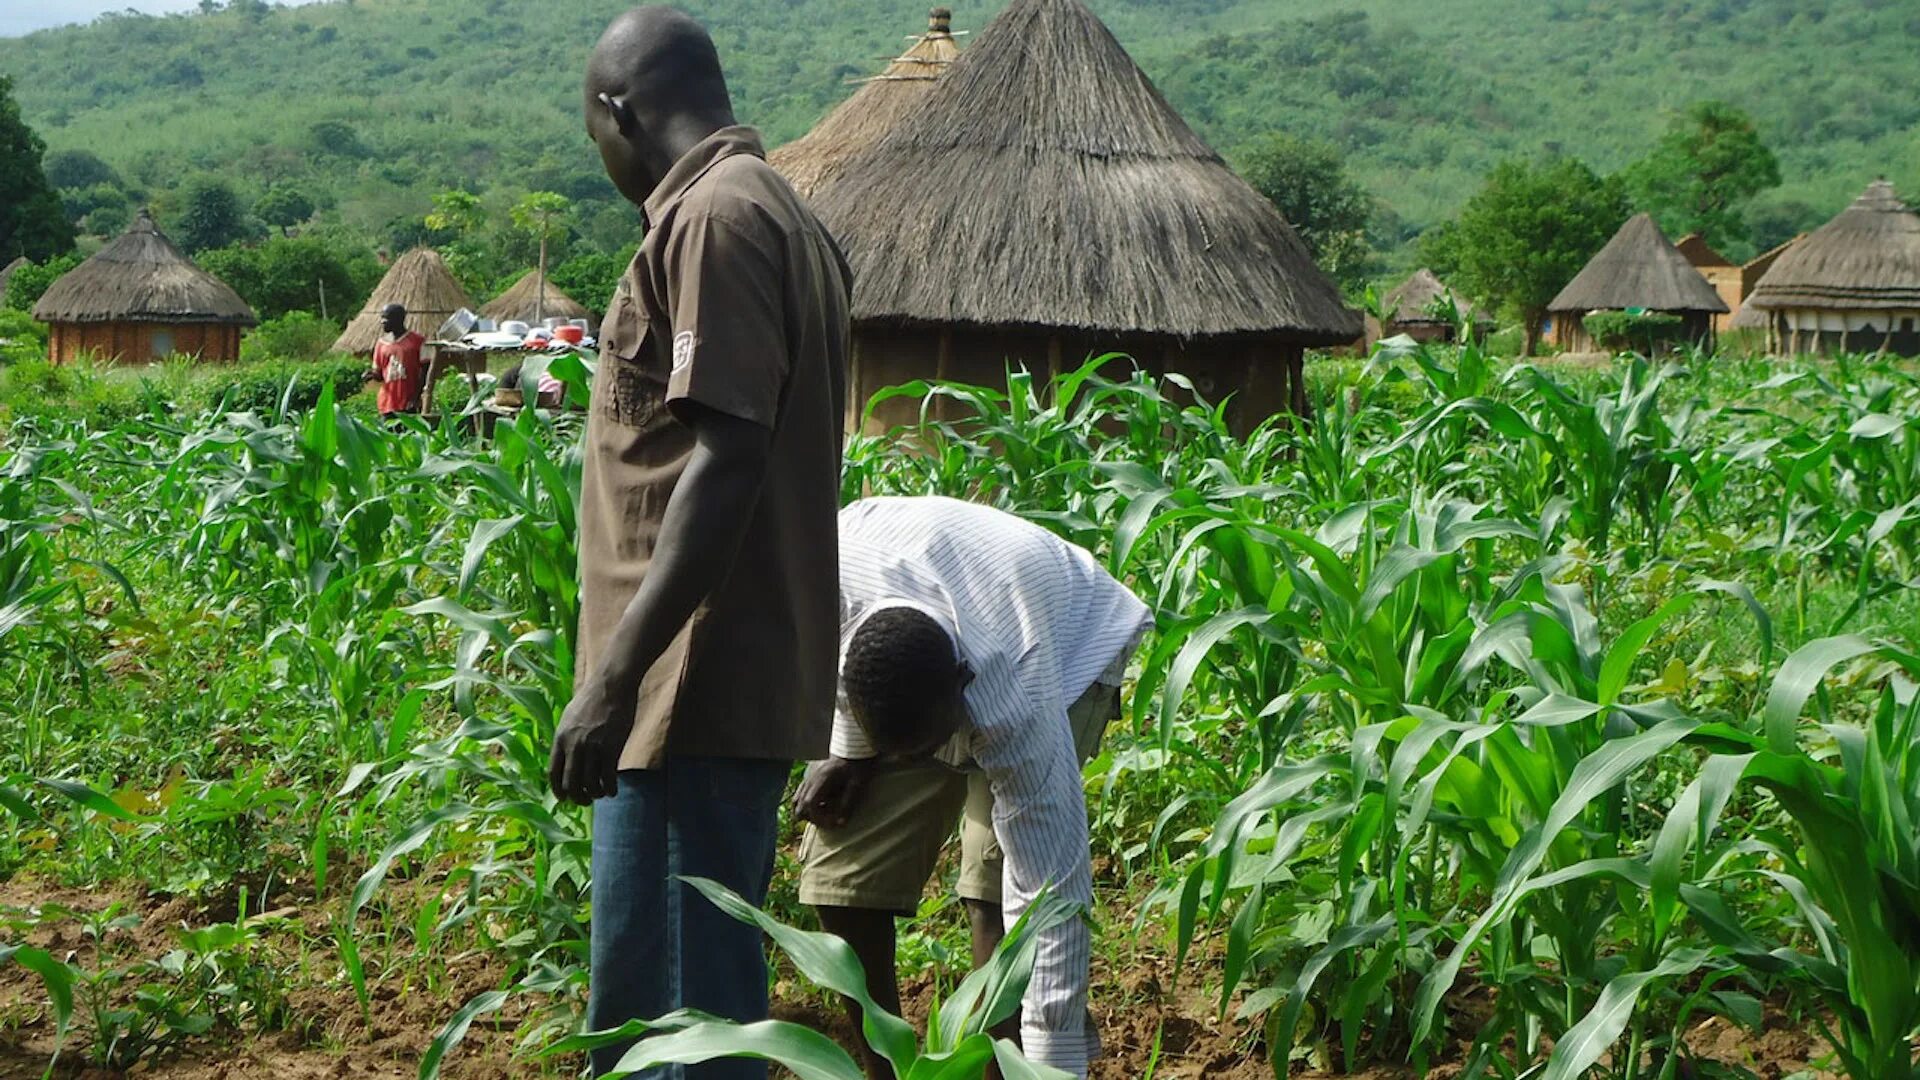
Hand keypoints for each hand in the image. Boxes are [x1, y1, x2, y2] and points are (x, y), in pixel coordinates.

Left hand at [548, 678, 635, 804]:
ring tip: (601, 794)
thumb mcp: (570, 718)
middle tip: (586, 801)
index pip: (553, 774)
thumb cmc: (592, 699)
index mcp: (560, 739)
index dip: (558, 791)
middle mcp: (573, 746)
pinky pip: (608, 778)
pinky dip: (610, 789)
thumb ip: (566, 738)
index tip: (564, 799)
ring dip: (596, 794)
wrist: (611, 685)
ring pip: (590, 784)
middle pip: (571, 784)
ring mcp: (592, 748)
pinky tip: (613, 790)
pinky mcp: (611, 748)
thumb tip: (566, 756)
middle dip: (578, 798)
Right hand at [792, 756, 877, 827]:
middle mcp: (810, 778)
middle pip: (799, 806)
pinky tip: (823, 802)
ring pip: (797, 800)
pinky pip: (801, 793)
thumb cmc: (857, 763)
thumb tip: (840, 824)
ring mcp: (808, 776)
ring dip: (808, 811)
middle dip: (812, 818)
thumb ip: (847, 804)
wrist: (853, 744)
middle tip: (829, 820)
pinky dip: (808, 803)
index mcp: (821, 779)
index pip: (809, 805)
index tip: (833, 823)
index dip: (818, 819)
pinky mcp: (809, 774)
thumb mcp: (857, 784)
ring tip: (825, 812)